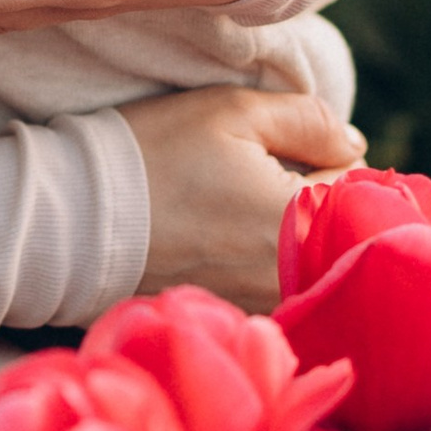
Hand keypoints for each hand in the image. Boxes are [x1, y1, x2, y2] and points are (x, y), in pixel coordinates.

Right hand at [123, 83, 364, 307]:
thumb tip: (355, 146)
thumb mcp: (232, 111)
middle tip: (257, 178)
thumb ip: (310, 121)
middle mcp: (291, 276)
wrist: (72, 221)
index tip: (283, 151)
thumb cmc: (153, 155)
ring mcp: (264, 306)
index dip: (323, 157)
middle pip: (340, 230)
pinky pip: (277, 286)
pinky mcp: (235, 319)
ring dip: (291, 234)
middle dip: (316, 200)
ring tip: (234, 208)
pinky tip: (221, 240)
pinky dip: (261, 263)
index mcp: (300, 220)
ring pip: (310, 260)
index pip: (357, 184)